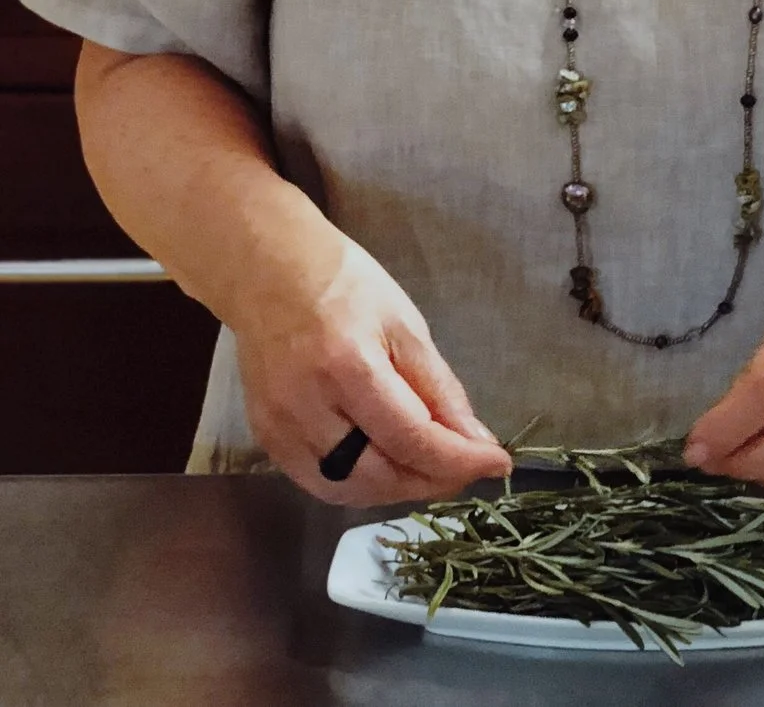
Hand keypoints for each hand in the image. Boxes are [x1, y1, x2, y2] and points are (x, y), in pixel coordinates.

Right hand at [229, 230, 510, 506]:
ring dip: (396, 490)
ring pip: (344, 489)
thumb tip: (474, 441)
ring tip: (432, 470)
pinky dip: (359, 485)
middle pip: (375, 475)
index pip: (410, 437)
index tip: (497, 464)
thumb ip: (439, 389)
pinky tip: (388, 467)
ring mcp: (278, 427)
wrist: (270, 275)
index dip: (458, 461)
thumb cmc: (347, 287)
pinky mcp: (265, 437)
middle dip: (430, 481)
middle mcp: (306, 406)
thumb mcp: (407, 327)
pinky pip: (317, 482)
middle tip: (466, 468)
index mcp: (348, 367)